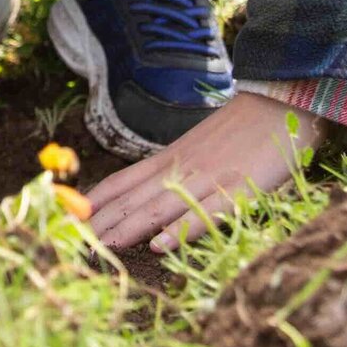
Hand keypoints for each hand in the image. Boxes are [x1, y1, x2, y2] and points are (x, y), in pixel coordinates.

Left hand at [85, 90, 322, 253]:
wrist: (279, 101)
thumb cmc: (241, 129)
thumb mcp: (198, 146)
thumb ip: (173, 169)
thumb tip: (149, 197)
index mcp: (170, 158)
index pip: (122, 182)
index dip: (94, 203)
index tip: (66, 220)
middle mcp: (180, 168)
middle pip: (133, 199)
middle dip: (102, 223)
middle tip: (71, 244)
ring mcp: (206, 179)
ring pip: (160, 207)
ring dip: (129, 228)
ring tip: (102, 246)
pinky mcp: (236, 189)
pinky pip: (205, 212)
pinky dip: (181, 230)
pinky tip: (161, 245)